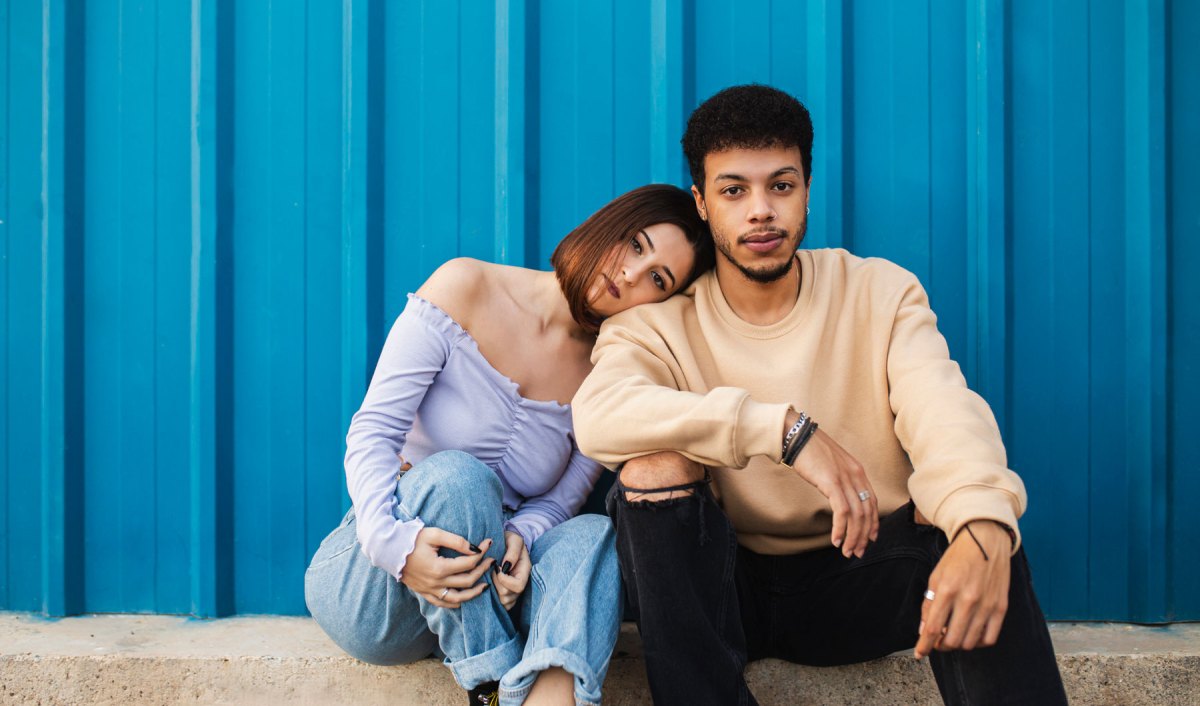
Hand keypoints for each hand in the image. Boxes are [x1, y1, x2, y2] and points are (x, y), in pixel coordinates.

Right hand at [400, 527, 493, 608]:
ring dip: (474, 593)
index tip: (489, 544)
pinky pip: (443, 604)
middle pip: (467, 581)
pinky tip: (465, 597)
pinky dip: (456, 603)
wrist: (389, 550)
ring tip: (485, 586)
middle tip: (491, 561)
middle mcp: (435, 583)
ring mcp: (429, 590)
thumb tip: (475, 549)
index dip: (482, 553)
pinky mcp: (424, 593)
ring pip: (458, 598)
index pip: (468, 563)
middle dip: (482, 570)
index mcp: (439, 568)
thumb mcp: (434, 534)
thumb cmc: (412, 539)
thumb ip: (456, 541)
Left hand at [492, 531, 531, 610]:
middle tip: (492, 571)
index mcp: (525, 571)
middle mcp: (521, 583)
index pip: (518, 586)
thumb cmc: (510, 539)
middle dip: (496, 584)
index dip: (505, 580)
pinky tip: (490, 584)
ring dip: (494, 590)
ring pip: (504, 602)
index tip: (497, 568)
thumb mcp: (514, 540)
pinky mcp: (506, 593)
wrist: (506, 541)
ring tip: (491, 576)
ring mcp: (514, 590)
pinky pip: (501, 604)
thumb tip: (506, 566)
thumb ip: (512, 552)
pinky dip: (494, 598)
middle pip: (508, 596)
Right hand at [785, 412, 878, 557]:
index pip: (872, 502)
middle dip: (863, 536)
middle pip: (867, 512)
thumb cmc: (809, 449)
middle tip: (857, 552)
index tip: (869, 539)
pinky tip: (836, 540)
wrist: (796, 434)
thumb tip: (838, 496)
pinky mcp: (832, 483)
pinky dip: (841, 529)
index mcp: (858, 471)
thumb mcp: (831, 464)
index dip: (873, 523)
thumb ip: (839, 479)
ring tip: (846, 551)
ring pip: (857, 516)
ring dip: (852, 537)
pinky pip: (842, 512)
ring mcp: (845, 479)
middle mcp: (856, 475)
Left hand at [915, 520, 1011, 658]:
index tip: (920, 654)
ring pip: (969, 643)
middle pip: (951, 640)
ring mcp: (987, 605)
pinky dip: (977, 642)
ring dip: (958, 644)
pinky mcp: (1001, 608)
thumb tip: (923, 631)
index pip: (932, 628)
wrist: (986, 542)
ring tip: (953, 634)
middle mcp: (968, 600)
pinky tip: (970, 634)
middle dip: (941, 645)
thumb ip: (928, 604)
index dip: (924, 645)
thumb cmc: (957, 559)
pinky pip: (989, 638)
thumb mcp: (936, 577)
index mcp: (947, 590)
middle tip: (938, 640)